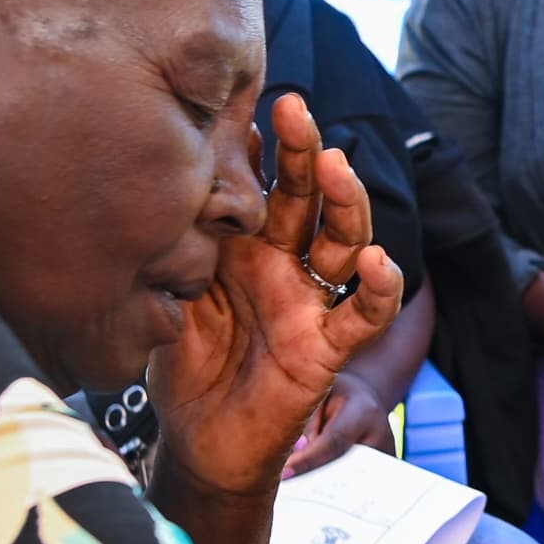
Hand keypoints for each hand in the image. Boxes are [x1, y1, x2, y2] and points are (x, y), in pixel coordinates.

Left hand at [155, 95, 402, 499]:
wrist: (196, 442)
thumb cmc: (182, 365)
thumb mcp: (166, 293)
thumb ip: (176, 246)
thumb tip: (164, 185)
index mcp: (243, 244)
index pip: (262, 182)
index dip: (261, 144)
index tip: (247, 101)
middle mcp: (282, 263)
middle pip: (307, 197)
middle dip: (305, 151)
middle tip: (296, 109)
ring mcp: (308, 301)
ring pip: (343, 240)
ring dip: (346, 202)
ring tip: (335, 166)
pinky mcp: (326, 346)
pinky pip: (363, 314)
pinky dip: (380, 288)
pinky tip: (378, 261)